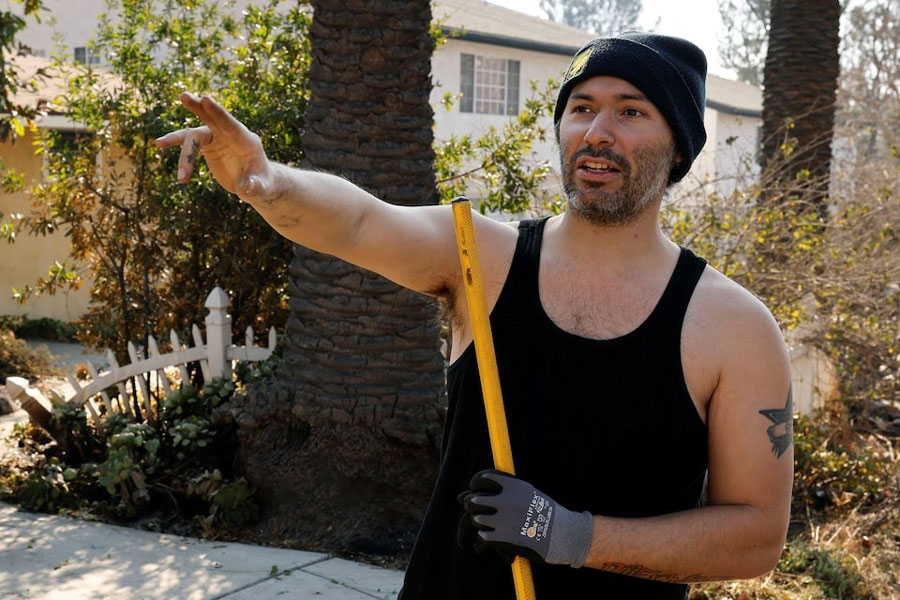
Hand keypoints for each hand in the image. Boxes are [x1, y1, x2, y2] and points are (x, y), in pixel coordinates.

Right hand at [154, 93, 275, 203]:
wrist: (256, 184)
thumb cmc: (262, 185)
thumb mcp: (260, 189)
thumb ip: (254, 186)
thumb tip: (246, 186)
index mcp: (247, 141)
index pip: (232, 125)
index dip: (219, 114)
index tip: (206, 99)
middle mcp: (231, 135)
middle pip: (212, 118)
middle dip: (199, 108)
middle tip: (184, 96)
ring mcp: (218, 137)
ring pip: (194, 134)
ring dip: (177, 139)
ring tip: (159, 143)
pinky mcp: (208, 144)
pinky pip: (188, 142)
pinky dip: (174, 143)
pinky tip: (159, 144)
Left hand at [458, 469, 593, 567]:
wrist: (562, 534)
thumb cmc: (545, 513)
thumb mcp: (529, 492)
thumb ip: (507, 489)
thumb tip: (478, 488)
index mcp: (513, 486)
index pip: (482, 479)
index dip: (475, 484)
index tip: (475, 489)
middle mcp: (507, 500)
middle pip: (474, 500)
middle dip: (472, 505)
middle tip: (475, 509)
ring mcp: (504, 519)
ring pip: (476, 519)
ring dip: (480, 522)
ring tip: (487, 523)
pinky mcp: (504, 538)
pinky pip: (482, 535)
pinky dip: (485, 536)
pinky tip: (491, 535)